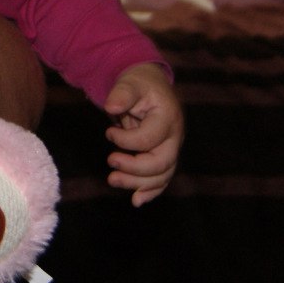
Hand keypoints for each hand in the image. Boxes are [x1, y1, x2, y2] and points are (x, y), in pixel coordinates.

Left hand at [103, 63, 183, 205]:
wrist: (150, 86)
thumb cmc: (139, 84)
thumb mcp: (129, 82)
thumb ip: (121, 93)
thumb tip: (111, 107)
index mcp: (168, 118)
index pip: (149, 139)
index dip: (126, 140)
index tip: (108, 132)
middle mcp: (175, 137)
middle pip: (161, 162)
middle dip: (134, 168)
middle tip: (110, 161)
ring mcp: (171, 148)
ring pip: (162, 175)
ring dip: (138, 183)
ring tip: (113, 180)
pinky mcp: (164, 156)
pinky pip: (162, 178)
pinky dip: (151, 191)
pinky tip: (136, 200)